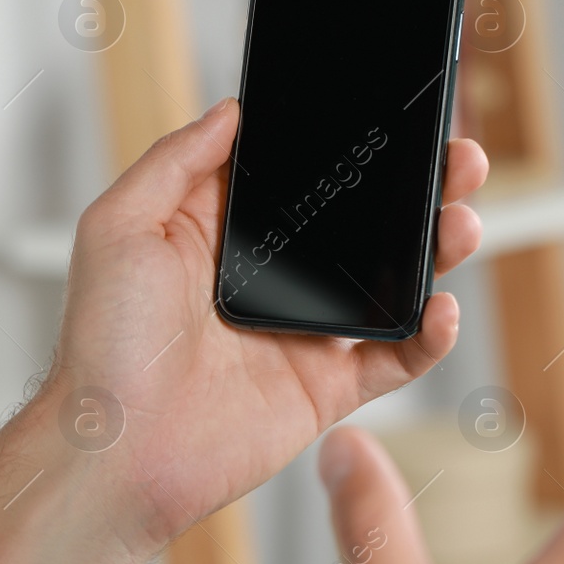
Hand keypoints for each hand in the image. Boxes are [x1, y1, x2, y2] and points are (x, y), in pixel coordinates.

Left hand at [0, 97, 487, 563]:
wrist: (116, 452)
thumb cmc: (102, 346)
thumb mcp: (119, 226)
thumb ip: (174, 161)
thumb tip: (230, 111)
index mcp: (222, 234)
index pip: (298, 177)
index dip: (343, 147)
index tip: (388, 117)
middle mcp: (269, 278)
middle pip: (359, 222)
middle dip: (413, 188)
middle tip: (453, 158)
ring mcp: (302, 331)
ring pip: (389, 282)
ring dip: (436, 249)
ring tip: (461, 221)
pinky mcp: (324, 386)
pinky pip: (394, 358)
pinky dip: (429, 337)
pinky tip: (442, 308)